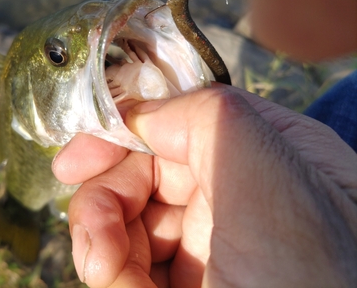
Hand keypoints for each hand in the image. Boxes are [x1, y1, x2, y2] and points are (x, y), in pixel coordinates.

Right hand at [53, 85, 356, 287]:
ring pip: (129, 221)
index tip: (73, 162)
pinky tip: (117, 286)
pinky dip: (114, 275)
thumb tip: (139, 117)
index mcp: (266, 151)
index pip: (176, 122)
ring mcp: (213, 244)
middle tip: (93, 236)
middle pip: (144, 173)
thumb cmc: (315, 282)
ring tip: (105, 272)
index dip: (118, 135)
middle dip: (106, 200)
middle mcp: (238, 192)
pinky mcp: (192, 284)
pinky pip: (132, 266)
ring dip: (102, 244)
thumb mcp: (270, 180)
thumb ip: (208, 117)